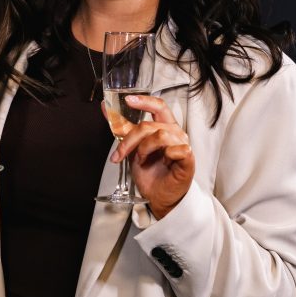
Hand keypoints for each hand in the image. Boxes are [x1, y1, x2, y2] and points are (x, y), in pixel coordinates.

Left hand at [109, 95, 194, 218]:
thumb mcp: (132, 148)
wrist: (157, 196)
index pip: (158, 105)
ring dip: (143, 150)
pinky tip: (164, 162)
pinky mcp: (188, 157)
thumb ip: (123, 128)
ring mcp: (182, 144)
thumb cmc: (149, 171)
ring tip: (142, 160)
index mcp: (164, 126)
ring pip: (159, 135)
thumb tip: (107, 109)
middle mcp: (174, 132)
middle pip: (149, 124)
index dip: (143, 100)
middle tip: (120, 154)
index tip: (128, 100)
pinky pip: (175, 149)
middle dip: (129, 139)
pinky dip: (164, 156)